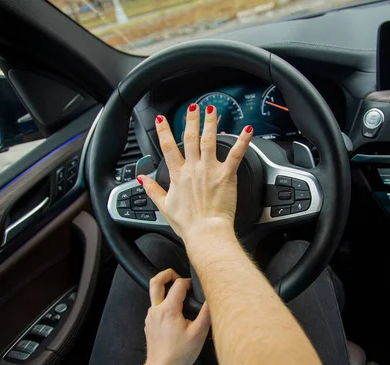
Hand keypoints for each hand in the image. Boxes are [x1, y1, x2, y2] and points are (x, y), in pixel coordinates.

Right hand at [137, 104, 252, 241]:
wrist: (205, 232)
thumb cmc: (188, 223)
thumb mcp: (164, 206)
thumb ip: (152, 189)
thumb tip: (142, 179)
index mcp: (178, 175)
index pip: (167, 147)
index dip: (163, 130)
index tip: (161, 119)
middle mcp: (193, 168)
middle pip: (190, 138)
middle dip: (191, 120)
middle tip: (193, 107)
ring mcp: (210, 170)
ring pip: (209, 140)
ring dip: (211, 123)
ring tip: (213, 110)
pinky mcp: (227, 175)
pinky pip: (236, 154)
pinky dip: (242, 141)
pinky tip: (247, 130)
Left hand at [144, 268, 210, 364]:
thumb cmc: (179, 354)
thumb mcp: (199, 333)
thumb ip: (206, 312)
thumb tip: (212, 298)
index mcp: (168, 310)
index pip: (178, 284)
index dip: (188, 282)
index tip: (195, 288)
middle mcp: (156, 310)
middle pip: (155, 281)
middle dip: (167, 273)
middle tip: (177, 275)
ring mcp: (150, 317)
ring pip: (155, 295)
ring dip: (167, 290)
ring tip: (181, 298)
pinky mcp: (149, 324)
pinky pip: (156, 307)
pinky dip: (165, 304)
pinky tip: (177, 314)